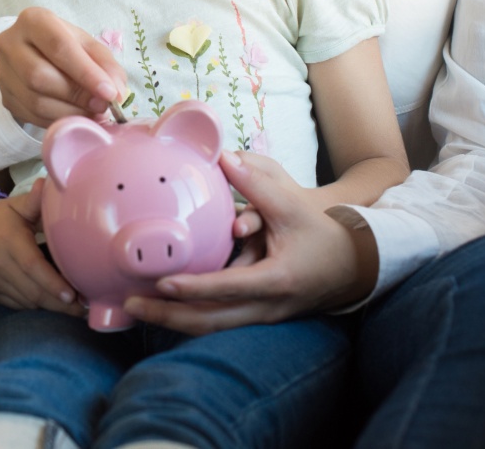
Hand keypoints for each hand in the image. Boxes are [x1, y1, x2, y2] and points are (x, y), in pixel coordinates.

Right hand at [0, 7, 126, 127]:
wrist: (31, 52)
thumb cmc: (63, 45)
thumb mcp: (86, 44)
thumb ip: (105, 64)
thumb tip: (117, 92)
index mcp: (33, 21)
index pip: (59, 47)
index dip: (86, 72)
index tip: (110, 92)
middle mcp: (10, 43)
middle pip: (40, 76)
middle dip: (77, 95)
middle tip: (103, 105)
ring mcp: (3, 72)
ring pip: (35, 100)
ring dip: (70, 112)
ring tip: (93, 113)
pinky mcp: (4, 96)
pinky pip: (32, 115)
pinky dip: (59, 121)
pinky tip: (75, 118)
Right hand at [0, 178, 84, 315]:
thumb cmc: (1, 216)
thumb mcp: (17, 204)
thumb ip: (35, 199)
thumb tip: (49, 183)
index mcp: (10, 241)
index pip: (32, 266)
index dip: (52, 283)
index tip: (73, 294)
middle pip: (32, 291)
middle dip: (59, 304)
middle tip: (84, 308)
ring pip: (26, 302)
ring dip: (49, 306)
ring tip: (74, 307)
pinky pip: (16, 305)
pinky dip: (35, 305)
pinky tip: (52, 303)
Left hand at [124, 151, 379, 334]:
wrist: (353, 264)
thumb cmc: (322, 232)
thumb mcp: (292, 205)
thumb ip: (257, 184)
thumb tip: (224, 157)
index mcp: (276, 280)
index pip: (228, 288)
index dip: (195, 287)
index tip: (163, 283)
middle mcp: (266, 307)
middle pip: (210, 322)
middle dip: (168, 317)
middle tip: (131, 304)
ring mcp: (261, 318)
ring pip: (210, 328)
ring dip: (172, 321)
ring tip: (135, 308)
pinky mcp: (256, 318)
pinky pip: (217, 324)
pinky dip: (188, 318)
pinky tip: (161, 309)